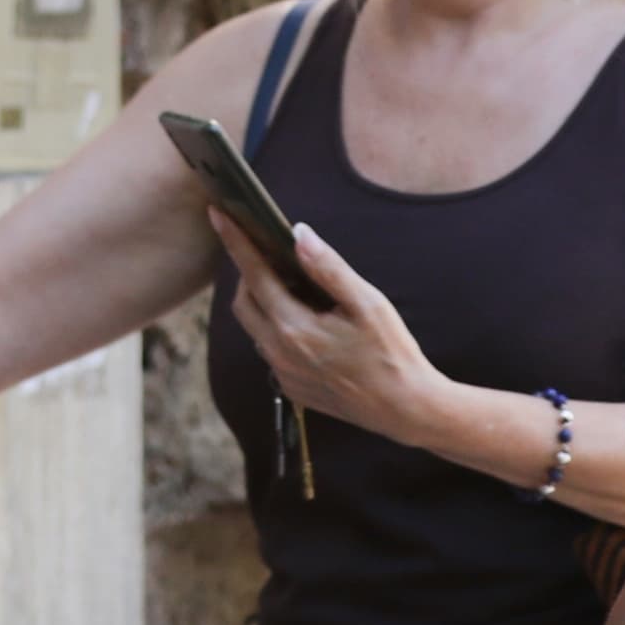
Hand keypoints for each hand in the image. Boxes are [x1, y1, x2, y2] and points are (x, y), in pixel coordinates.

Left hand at [219, 214, 447, 442]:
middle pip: (244, 302)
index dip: (235, 241)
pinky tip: (307, 324)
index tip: (218, 214)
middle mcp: (279, 353)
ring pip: (256, 328)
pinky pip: (271, 352)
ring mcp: (283, 375)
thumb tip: (298, 234)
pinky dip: (278, 330)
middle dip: (249, 273)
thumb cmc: (392, 353)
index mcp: (295, 328)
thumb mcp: (368, 303)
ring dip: (264, 303)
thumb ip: (329, 268)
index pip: (254, 274)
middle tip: (269, 254)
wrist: (406, 410)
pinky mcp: (292, 390)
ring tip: (292, 286)